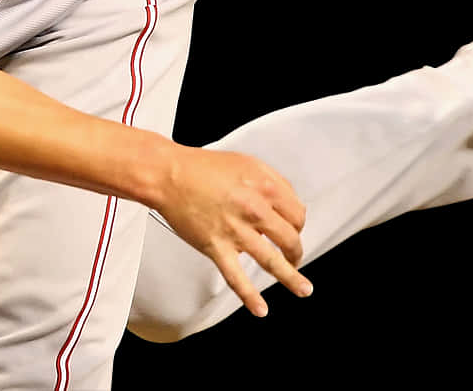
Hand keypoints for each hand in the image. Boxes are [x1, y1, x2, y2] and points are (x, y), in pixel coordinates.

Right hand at [154, 146, 311, 317]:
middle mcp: (254, 209)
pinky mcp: (216, 247)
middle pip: (290, 238)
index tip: (295, 230)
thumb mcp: (248, 163)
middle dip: (296, 251)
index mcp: (265, 186)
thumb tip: (288, 202)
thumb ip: (272, 181)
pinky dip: (250, 296)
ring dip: (291, 278)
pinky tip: (260, 309)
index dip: (299, 224)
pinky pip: (237, 277)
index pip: (297, 213)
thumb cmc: (204, 167)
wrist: (170, 175)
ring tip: (302, 289)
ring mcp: (236, 230)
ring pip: (272, 261)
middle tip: (295, 257)